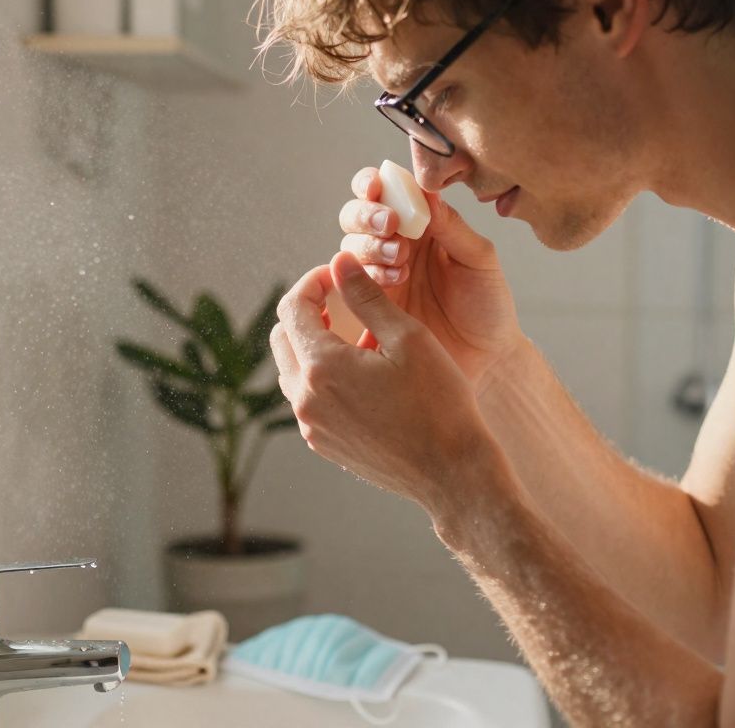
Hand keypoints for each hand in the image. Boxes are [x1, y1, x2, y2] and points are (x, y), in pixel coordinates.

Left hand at [270, 252, 499, 519]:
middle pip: (282, 337)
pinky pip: (308, 400)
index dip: (313, 282)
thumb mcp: (407, 337)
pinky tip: (362, 374)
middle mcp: (305, 399)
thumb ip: (366, 296)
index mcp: (322, 367)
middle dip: (306, 311)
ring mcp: (311, 425)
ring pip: (292, 369)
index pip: (292, 307)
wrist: (452, 472)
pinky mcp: (323, 444)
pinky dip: (322, 377)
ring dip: (313, 345)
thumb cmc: (439, 401)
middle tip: (342, 300)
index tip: (338, 275)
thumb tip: (339, 262)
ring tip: (356, 338)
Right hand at [337, 167, 525, 386]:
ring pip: (349, 248)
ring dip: (369, 247)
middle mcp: (394, 245)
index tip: (378, 188)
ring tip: (399, 261)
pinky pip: (348, 285)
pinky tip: (393, 282)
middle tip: (389, 226)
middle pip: (356, 217)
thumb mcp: (478, 260)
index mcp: (421, 225)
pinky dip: (365, 277)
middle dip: (366, 216)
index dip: (373, 185)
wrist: (485, 359)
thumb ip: (451, 227)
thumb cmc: (488, 306)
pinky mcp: (368, 307)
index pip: (386, 193)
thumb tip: (426, 192)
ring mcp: (378, 276)